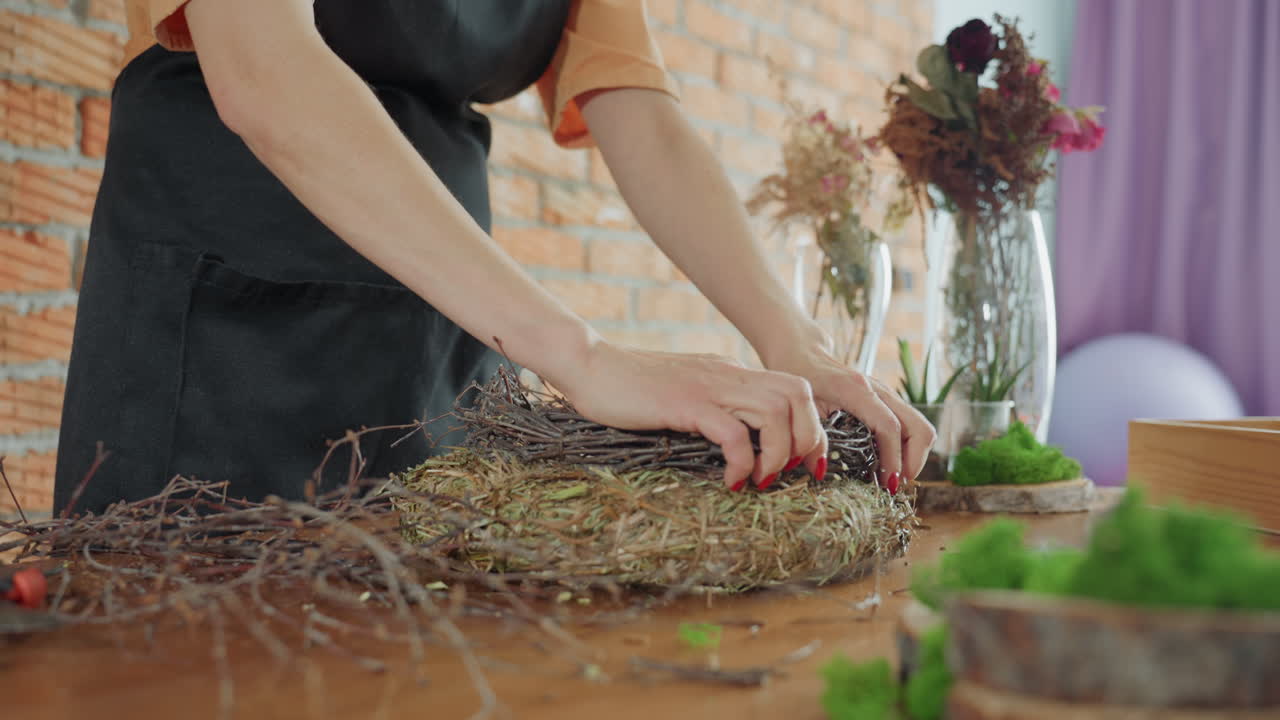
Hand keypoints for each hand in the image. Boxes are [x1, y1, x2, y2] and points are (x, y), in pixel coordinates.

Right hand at [555, 341, 828, 490]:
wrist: (590, 367)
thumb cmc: (630, 388)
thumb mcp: (684, 393)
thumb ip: (712, 407)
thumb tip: (736, 442)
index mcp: (730, 372)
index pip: (794, 389)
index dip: (811, 427)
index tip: (804, 463)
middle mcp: (728, 374)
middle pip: (798, 394)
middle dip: (807, 438)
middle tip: (792, 473)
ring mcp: (708, 386)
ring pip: (775, 411)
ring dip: (777, 453)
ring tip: (760, 480)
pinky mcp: (686, 403)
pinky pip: (733, 433)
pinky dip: (742, 462)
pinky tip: (730, 482)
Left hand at [762, 340, 936, 492]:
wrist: (803, 355)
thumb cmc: (798, 380)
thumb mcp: (801, 406)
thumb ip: (812, 433)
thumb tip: (822, 470)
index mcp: (856, 389)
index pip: (889, 427)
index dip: (892, 459)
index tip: (886, 485)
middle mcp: (879, 390)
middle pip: (920, 428)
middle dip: (913, 462)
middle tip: (892, 485)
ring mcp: (887, 394)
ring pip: (920, 428)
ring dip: (913, 458)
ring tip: (890, 478)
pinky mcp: (887, 401)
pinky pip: (910, 427)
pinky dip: (906, 449)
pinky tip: (886, 464)